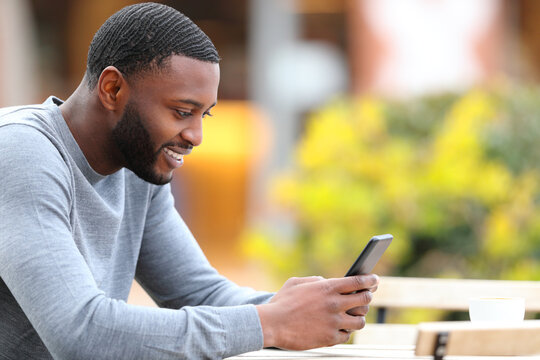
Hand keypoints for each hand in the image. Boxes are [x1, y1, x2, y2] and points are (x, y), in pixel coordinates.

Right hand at [256, 274, 378, 349]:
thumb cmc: (282, 302)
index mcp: (327, 288)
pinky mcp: (330, 338)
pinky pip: (347, 336)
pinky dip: (345, 332)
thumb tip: (327, 281)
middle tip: (365, 298)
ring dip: (358, 317)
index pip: (358, 282)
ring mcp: (334, 322)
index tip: (375, 279)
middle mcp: (334, 304)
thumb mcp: (297, 282)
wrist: (271, 324)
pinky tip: (339, 328)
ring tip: (353, 316)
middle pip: (365, 300)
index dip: (370, 280)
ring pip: (360, 321)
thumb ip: (315, 280)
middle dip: (367, 298)